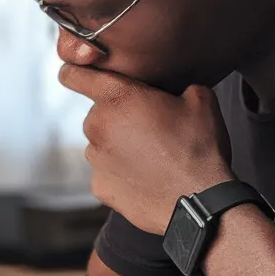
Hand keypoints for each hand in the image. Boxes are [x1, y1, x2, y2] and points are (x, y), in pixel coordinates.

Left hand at [60, 64, 234, 234]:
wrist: (198, 202)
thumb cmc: (199, 148)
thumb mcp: (200, 101)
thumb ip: (179, 85)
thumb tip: (179, 91)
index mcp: (117, 97)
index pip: (74, 76)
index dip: (74, 73)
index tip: (77, 76)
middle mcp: (97, 125)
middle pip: (98, 114)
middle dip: (118, 117)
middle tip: (149, 129)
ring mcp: (95, 158)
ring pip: (101, 144)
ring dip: (119, 146)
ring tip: (152, 157)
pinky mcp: (99, 186)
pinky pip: (106, 172)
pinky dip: (121, 174)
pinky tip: (146, 178)